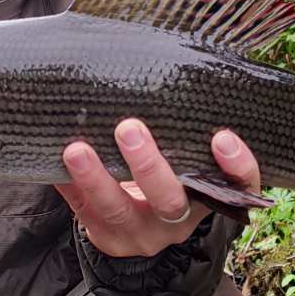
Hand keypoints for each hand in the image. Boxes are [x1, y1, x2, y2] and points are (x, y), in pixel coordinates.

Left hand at [54, 120, 260, 258]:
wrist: (137, 226)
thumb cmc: (165, 173)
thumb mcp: (185, 156)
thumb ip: (183, 126)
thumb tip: (163, 59)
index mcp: (208, 195)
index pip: (239, 186)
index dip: (237, 167)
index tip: (222, 137)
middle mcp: (179, 220)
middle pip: (170, 201)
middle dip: (150, 166)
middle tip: (129, 128)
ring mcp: (140, 233)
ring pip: (119, 211)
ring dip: (96, 178)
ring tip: (76, 149)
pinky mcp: (105, 236)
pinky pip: (84, 213)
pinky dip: (69, 185)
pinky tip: (55, 159)